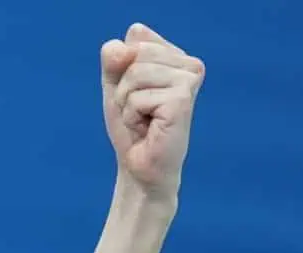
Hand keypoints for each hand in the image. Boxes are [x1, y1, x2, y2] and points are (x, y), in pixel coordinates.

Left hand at [100, 24, 204, 199]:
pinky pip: (137, 98)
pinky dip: (132, 117)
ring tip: (143, 120)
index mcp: (176, 55)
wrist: (140, 166)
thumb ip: (113, 60)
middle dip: (123, 88)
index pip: (135, 36)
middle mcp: (190, 64)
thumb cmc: (132, 127)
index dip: (121, 70)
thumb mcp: (115, 86)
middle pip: (133, 54)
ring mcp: (189, 80)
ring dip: (127, 103)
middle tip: (138, 110)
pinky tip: (148, 128)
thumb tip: (122, 49)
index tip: (135, 93)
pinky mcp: (183, 99)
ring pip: (134, 74)